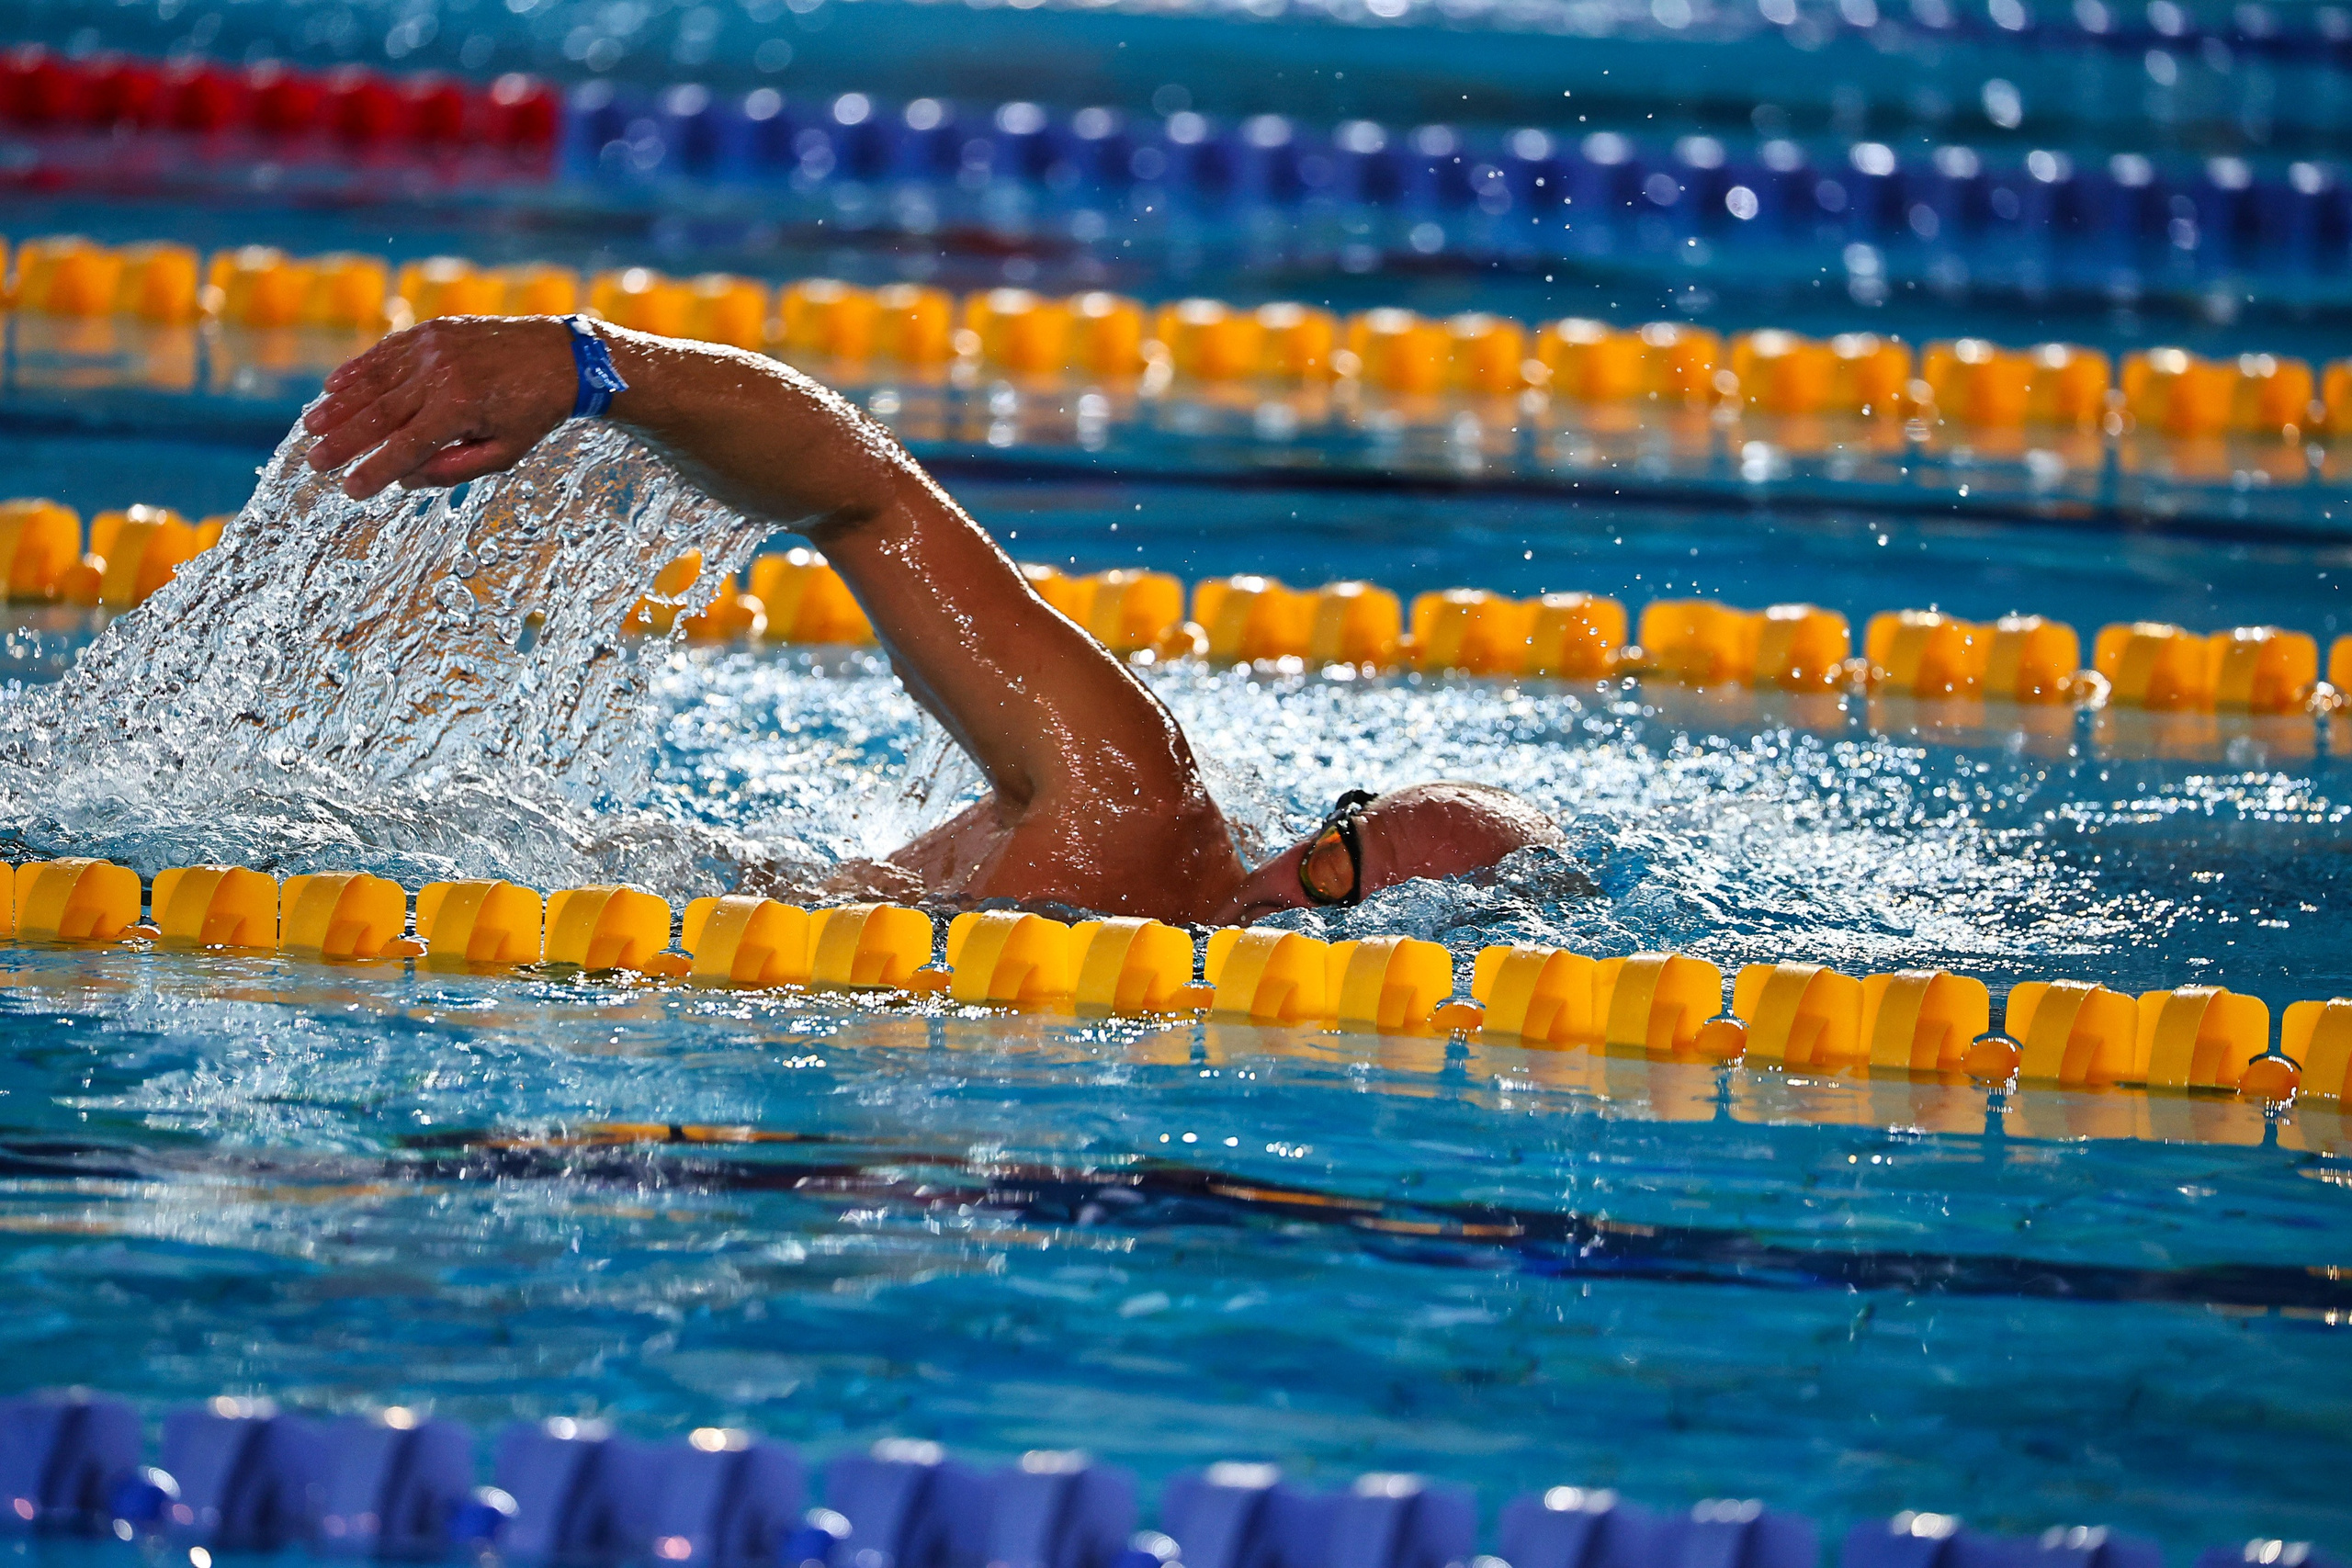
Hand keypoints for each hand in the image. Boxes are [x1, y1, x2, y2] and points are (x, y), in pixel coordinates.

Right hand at [303, 316, 580, 498]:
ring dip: (338, 406)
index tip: (349, 489)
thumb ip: (455, 469)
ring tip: (310, 428)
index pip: (405, 448)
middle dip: (343, 442)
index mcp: (460, 409)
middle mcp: (440, 375)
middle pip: (379, 415)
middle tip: (315, 462)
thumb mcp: (505, 452)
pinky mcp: (431, 330)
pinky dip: (356, 370)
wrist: (560, 355)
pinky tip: (332, 388)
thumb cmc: (533, 410)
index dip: (374, 470)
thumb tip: (404, 480)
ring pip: (375, 382)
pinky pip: (385, 353)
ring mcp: (433, 348)